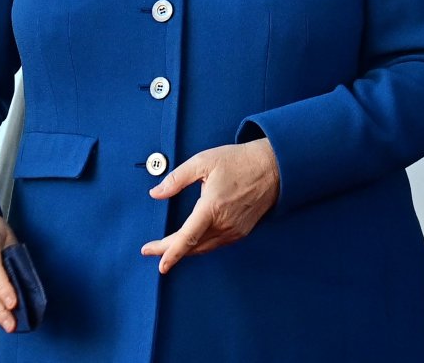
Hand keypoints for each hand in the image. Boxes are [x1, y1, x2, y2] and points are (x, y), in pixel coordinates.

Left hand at [140, 138, 279, 274]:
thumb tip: (156, 193)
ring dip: (185, 250)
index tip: (157, 260)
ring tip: (167, 248)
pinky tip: (192, 242)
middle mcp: (225, 224)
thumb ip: (176, 179)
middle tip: (151, 251)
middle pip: (193, 246)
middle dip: (170, 251)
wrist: (272, 168)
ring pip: (204, 247)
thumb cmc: (238, 162)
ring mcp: (235, 230)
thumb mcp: (202, 162)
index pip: (187, 237)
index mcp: (212, 207)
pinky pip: (216, 244)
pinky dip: (201, 246)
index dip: (170, 251)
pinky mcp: (242, 231)